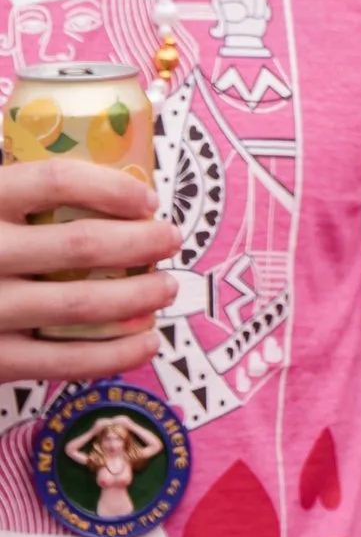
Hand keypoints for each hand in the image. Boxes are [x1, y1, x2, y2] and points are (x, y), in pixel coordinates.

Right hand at [0, 157, 180, 375]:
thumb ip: (13, 188)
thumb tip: (95, 175)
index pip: (54, 181)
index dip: (110, 187)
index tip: (146, 198)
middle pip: (78, 245)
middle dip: (139, 243)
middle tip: (169, 240)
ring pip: (80, 306)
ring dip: (137, 298)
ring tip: (165, 289)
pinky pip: (63, 361)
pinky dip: (114, 355)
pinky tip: (146, 343)